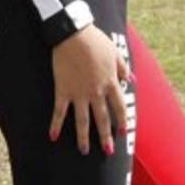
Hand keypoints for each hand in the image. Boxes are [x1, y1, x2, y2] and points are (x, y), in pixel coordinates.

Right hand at [49, 24, 128, 155]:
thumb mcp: (114, 52)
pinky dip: (55, 124)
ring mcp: (79, 93)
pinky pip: (59, 111)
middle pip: (102, 119)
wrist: (72, 33)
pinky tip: (53, 136)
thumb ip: (122, 68)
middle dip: (105, 136)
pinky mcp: (63, 90)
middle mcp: (96, 92)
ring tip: (84, 151)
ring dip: (83, 137)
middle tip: (108, 151)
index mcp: (110, 82)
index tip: (122, 132)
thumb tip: (131, 80)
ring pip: (82, 121)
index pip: (118, 107)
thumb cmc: (95, 40)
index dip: (121, 120)